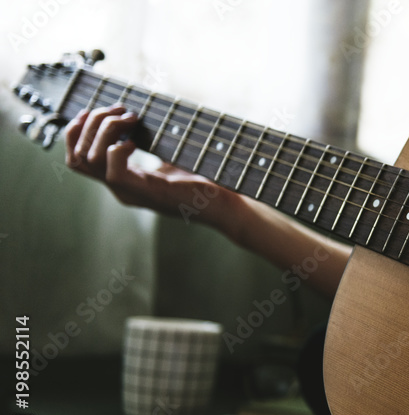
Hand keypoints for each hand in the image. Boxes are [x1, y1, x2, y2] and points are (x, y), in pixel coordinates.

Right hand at [64, 105, 239, 229]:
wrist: (225, 204)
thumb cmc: (202, 180)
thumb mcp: (168, 157)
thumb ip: (149, 143)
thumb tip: (135, 113)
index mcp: (121, 181)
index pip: (75, 158)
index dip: (76, 131)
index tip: (93, 110)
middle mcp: (120, 189)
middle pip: (77, 156)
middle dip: (92, 123)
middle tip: (121, 109)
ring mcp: (131, 193)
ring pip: (90, 161)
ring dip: (105, 130)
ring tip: (131, 118)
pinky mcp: (147, 193)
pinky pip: (114, 173)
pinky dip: (118, 150)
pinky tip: (136, 141)